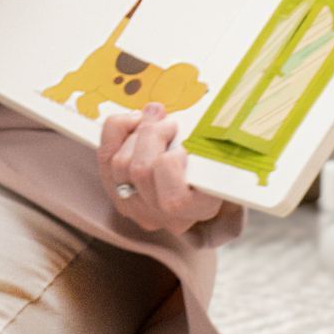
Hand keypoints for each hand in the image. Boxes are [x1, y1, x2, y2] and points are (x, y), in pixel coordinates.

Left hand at [98, 102, 224, 238]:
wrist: (207, 177)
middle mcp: (165, 217)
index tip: (187, 146)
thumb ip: (215, 147)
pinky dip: (117, 130)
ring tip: (157, 117)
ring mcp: (137, 207)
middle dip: (152, 134)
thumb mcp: (227, 156)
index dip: (172, 164)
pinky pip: (105, 155)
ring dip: (137, 131)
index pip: (173, 200)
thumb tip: (203, 125)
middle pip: (141, 172)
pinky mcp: (117, 191)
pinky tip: (134, 121)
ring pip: (120, 163)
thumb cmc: (220, 162)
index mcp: (199, 210)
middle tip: (170, 121)